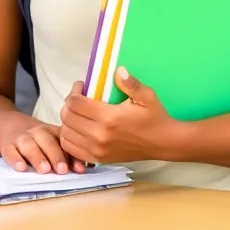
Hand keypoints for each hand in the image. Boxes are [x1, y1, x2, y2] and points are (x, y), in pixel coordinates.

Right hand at [0, 113, 85, 174]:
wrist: (10, 125)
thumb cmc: (39, 140)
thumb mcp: (53, 143)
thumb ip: (68, 156)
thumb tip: (85, 169)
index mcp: (53, 131)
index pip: (64, 142)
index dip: (72, 156)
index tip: (79, 170)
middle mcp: (38, 132)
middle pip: (48, 142)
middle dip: (56, 156)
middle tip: (62, 170)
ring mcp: (22, 138)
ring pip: (30, 145)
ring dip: (38, 157)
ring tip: (44, 170)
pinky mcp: (7, 145)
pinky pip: (10, 151)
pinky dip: (15, 159)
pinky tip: (21, 168)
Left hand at [59, 68, 181, 163]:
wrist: (163, 143)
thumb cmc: (155, 118)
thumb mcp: (147, 96)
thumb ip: (130, 83)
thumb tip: (118, 70)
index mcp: (109, 118)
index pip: (75, 103)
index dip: (74, 91)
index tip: (81, 86)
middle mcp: (99, 135)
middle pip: (67, 117)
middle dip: (69, 104)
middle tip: (78, 98)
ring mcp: (97, 150)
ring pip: (66, 133)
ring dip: (68, 120)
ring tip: (77, 113)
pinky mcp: (98, 159)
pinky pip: (71, 148)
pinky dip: (69, 137)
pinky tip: (78, 129)